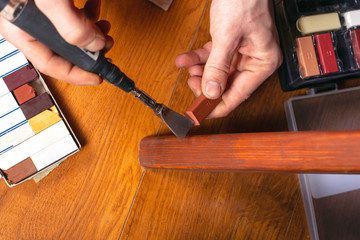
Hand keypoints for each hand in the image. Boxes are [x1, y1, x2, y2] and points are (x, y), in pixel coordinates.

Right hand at [0, 0, 112, 85]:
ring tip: (105, 28)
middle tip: (107, 48)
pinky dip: (86, 11)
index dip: (77, 74)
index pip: (50, 63)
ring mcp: (39, 9)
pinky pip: (68, 12)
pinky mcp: (49, 0)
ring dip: (90, 31)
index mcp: (21, 28)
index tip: (98, 77)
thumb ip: (72, 26)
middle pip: (62, 49)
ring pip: (67, 31)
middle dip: (88, 50)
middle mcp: (29, 21)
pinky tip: (95, 5)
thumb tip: (94, 45)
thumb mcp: (51, 0)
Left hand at [175, 0, 282, 117]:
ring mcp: (241, 53)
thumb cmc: (243, 0)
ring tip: (188, 69)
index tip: (200, 113)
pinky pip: (212, 58)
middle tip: (191, 84)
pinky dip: (198, 59)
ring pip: (217, 73)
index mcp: (262, 62)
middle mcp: (254, 60)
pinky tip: (185, 59)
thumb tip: (211, 92)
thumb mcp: (227, 36)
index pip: (239, 94)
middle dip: (206, 86)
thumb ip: (218, 67)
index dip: (218, 106)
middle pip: (227, 85)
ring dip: (200, 73)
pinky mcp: (230, 45)